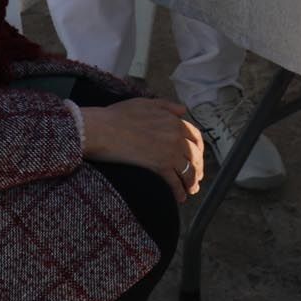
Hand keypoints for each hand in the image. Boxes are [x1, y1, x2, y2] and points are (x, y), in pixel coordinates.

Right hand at [81, 97, 204, 202]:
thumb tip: (183, 111)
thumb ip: (167, 106)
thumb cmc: (118, 115)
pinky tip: (180, 198)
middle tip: (195, 178)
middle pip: (195, 156)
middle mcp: (176, 136)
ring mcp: (169, 152)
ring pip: (188, 171)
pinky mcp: (160, 167)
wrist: (102, 129)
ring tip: (189, 190)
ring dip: (191, 183)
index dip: (198, 150)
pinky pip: (175, 183)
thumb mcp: (145, 103)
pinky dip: (180, 192)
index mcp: (174, 121)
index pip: (195, 137)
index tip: (196, 158)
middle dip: (197, 169)